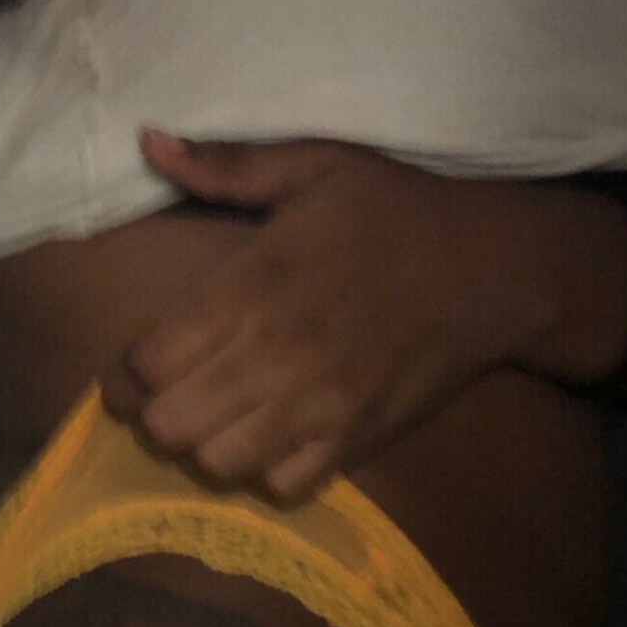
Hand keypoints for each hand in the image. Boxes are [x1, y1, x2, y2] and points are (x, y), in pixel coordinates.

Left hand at [106, 132, 622, 498]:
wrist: (496, 268)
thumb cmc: (396, 210)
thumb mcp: (315, 165)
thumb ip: (227, 164)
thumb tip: (147, 140)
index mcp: (256, 282)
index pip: (149, 359)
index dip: (130, 368)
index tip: (141, 361)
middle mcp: (279, 351)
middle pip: (170, 423)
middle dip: (155, 414)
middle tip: (170, 396)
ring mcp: (320, 404)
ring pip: (218, 463)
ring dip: (205, 446)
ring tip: (217, 421)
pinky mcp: (356, 439)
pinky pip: (283, 486)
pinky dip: (266, 472)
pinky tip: (272, 439)